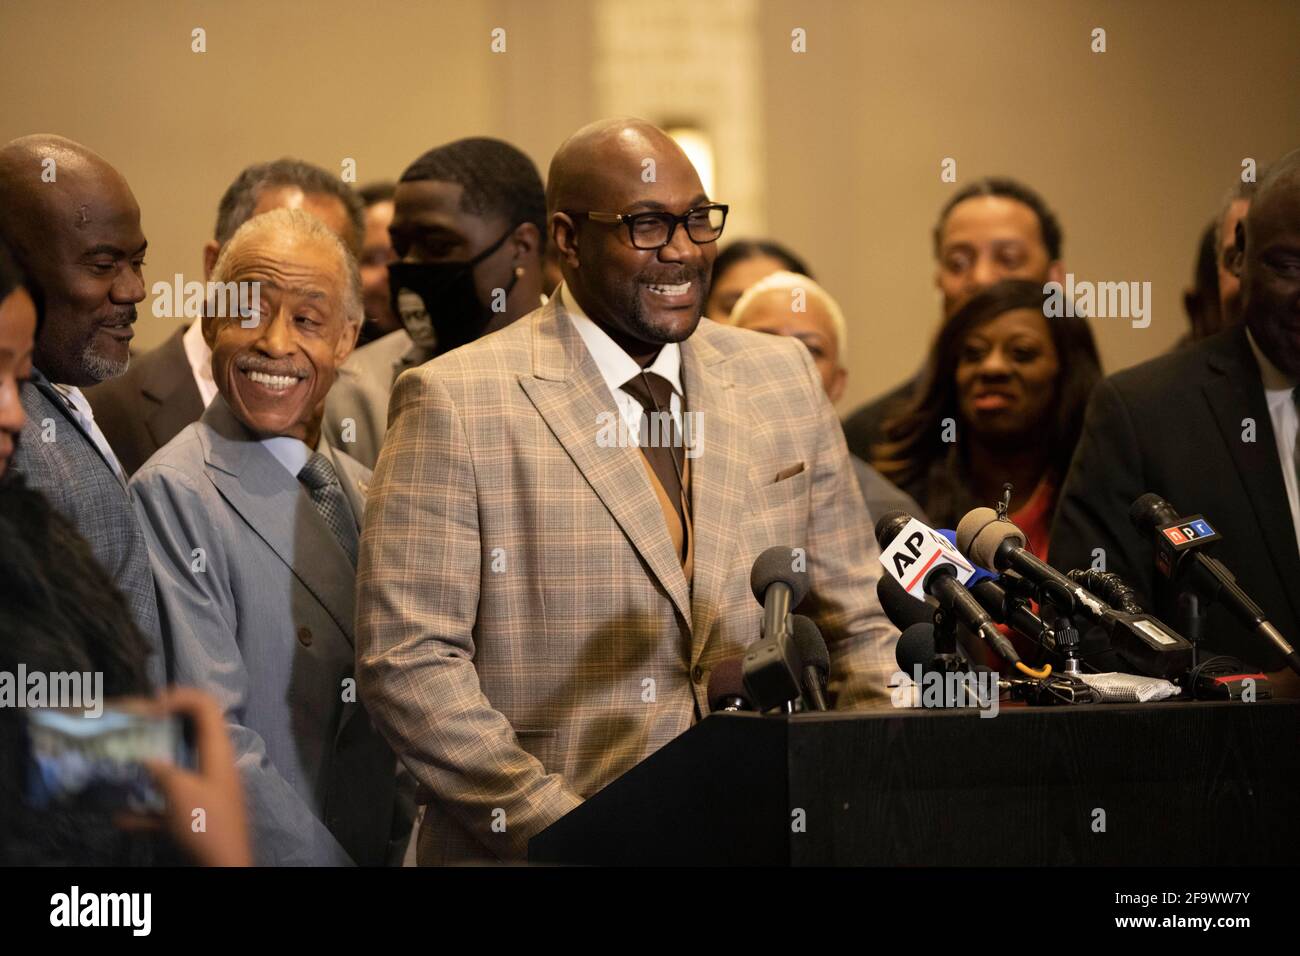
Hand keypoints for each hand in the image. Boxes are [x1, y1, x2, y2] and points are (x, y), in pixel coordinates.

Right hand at [118, 687, 252, 865]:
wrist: (226, 868)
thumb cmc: (208, 824)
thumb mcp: (180, 792)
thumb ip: (161, 770)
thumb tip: (144, 758)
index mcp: (217, 751)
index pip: (206, 705)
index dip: (179, 697)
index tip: (149, 707)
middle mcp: (215, 765)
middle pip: (191, 734)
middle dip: (161, 729)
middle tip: (134, 729)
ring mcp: (208, 790)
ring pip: (178, 769)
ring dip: (152, 768)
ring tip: (124, 765)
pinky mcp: (199, 816)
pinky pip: (171, 806)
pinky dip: (149, 810)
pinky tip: (122, 818)